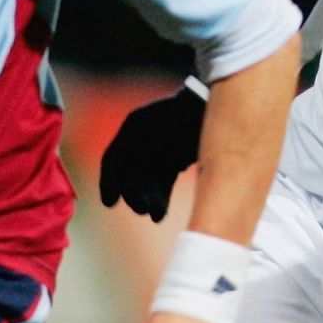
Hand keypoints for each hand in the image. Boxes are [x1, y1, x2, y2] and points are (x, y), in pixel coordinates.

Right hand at [99, 87, 204, 222]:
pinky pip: (163, 184)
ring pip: (146, 183)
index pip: (113, 159)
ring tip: (153, 213)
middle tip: (141, 208)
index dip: (109, 182)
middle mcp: (143, 141)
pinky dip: (160, 199)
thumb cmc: (184, 115)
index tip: (109, 202)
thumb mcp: (153, 128)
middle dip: (133, 194)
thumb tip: (121, 181)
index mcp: (134, 126)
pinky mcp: (177, 162)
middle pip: (130, 175)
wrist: (213, 107)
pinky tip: (159, 215)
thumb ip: (133, 149)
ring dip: (147, 199)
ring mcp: (161, 151)